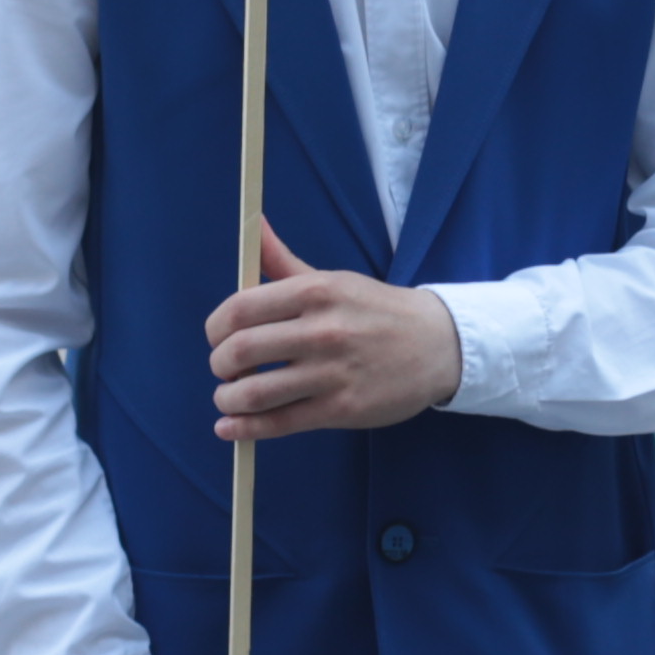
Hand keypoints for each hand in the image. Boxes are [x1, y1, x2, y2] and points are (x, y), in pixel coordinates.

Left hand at [207, 217, 461, 440]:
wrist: (438, 344)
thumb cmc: (376, 310)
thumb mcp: (332, 279)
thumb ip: (284, 261)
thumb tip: (255, 226)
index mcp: (314, 291)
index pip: (239, 309)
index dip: (215, 329)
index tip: (217, 338)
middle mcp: (321, 330)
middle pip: (240, 351)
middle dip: (220, 365)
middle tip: (225, 370)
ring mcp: (332, 372)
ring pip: (255, 392)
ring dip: (228, 399)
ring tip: (228, 399)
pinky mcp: (342, 409)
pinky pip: (280, 422)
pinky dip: (245, 428)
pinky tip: (230, 428)